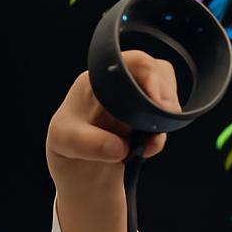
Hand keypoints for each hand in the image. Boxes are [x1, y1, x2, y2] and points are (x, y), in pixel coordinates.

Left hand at [46, 50, 179, 192]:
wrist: (75, 169)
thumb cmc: (65, 145)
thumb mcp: (66, 143)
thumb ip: (89, 143)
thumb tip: (118, 147)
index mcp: (97, 80)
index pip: (132, 62)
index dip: (150, 76)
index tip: (157, 102)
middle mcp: (117, 85)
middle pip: (155, 71)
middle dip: (164, 95)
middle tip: (162, 119)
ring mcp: (132, 100)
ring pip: (164, 91)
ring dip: (166, 113)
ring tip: (152, 137)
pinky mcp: (142, 118)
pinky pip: (164, 117)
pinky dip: (162, 133)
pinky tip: (149, 148)